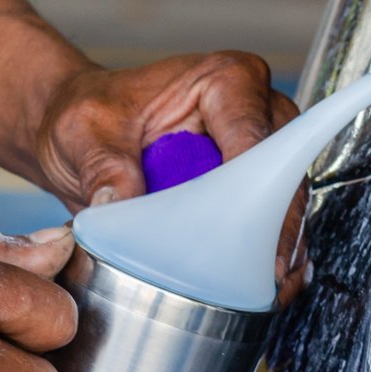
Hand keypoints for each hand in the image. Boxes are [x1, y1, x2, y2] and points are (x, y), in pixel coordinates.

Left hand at [36, 52, 308, 305]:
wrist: (84, 131)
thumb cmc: (90, 114)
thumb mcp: (84, 132)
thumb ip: (102, 166)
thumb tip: (117, 206)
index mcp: (225, 80)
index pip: (254, 139)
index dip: (256, 191)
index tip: (245, 238)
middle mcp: (257, 107)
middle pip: (284, 173)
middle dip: (279, 226)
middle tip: (270, 276)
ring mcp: (261, 145)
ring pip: (287, 200)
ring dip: (279, 246)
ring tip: (270, 291)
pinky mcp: (254, 181)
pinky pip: (273, 218)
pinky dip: (268, 253)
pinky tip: (264, 286)